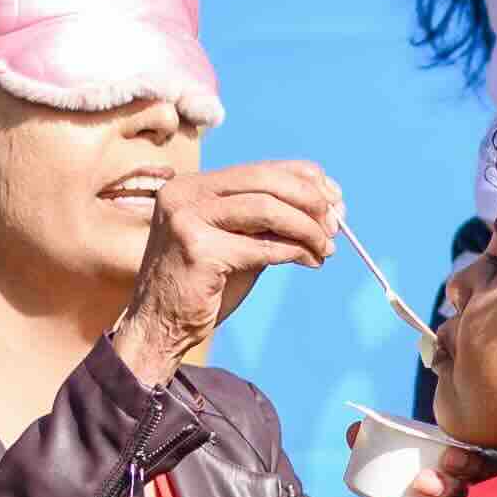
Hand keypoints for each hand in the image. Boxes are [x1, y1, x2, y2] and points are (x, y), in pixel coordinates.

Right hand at [114, 158, 342, 376]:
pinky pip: (262, 246)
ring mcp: (187, 219)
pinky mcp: (197, 250)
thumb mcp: (240, 242)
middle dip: (311, 201)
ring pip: (268, 209)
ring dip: (307, 228)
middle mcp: (186, 193)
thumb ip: (273, 221)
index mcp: (194, 185)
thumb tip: (330, 205)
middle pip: (267, 181)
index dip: (306, 180)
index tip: (335, 201)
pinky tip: (310, 261)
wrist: (160, 328)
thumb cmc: (204, 286)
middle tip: (336, 226)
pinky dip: (295, 252)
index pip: (262, 168)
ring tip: (326, 248)